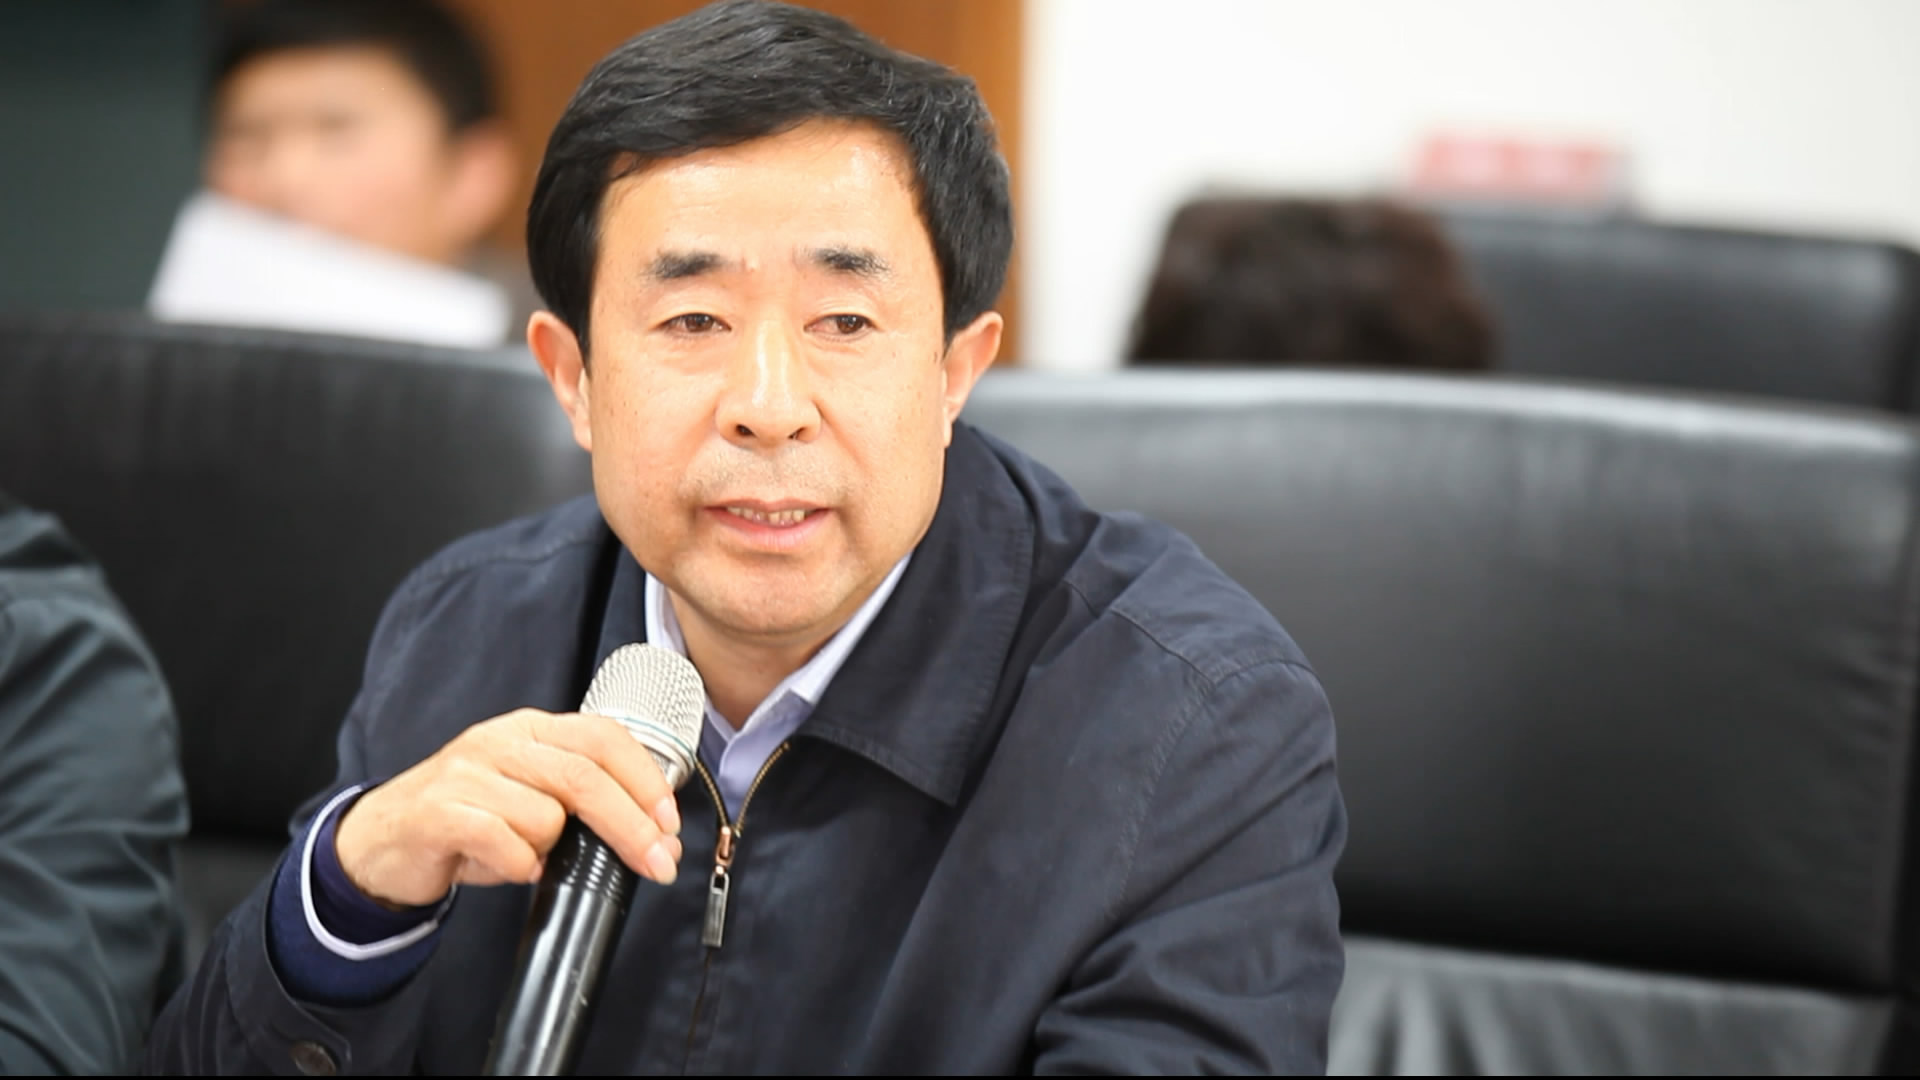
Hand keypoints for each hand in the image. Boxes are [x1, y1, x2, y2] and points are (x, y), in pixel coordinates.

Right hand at [332, 708, 685, 907]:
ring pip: (546, 817)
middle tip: (658, 863)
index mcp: (531, 730)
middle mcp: (500, 741)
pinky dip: (519, 866)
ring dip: (551, 850)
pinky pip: (506, 844)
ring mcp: (466, 773)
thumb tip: (651, 833)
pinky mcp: (439, 811)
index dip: (645, 780)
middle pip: (585, 777)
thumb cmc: (468, 821)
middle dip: (632, 826)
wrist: (381, 842)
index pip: (603, 738)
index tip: (670, 823)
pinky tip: (509, 867)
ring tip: (527, 855)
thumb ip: (579, 798)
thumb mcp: (528, 797)